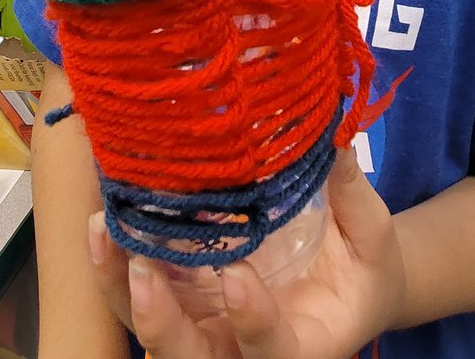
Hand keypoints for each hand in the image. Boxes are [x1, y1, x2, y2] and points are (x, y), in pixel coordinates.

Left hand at [88, 146, 405, 358]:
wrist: (345, 287)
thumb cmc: (362, 266)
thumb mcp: (371, 235)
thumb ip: (352, 196)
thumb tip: (336, 137)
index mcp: (301, 345)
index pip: (270, 350)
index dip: (251, 321)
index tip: (237, 275)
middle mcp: (242, 348)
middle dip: (162, 325)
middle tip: (145, 271)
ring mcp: (208, 329)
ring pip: (154, 332)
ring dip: (122, 290)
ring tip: (107, 232)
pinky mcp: (185, 303)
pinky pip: (142, 298)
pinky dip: (116, 268)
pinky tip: (103, 224)